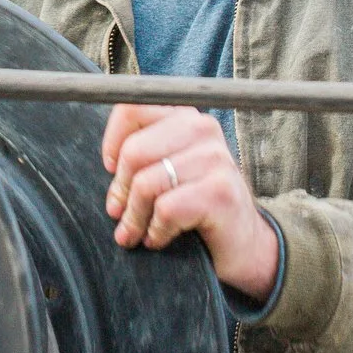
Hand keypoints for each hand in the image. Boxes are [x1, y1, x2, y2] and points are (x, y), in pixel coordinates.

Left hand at [101, 103, 280, 301]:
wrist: (243, 244)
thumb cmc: (198, 206)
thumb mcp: (170, 170)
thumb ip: (144, 155)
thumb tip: (108, 163)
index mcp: (186, 117)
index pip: (133, 108)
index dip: (112, 140)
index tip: (111, 169)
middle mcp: (204, 129)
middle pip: (134, 151)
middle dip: (120, 189)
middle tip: (119, 213)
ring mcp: (216, 159)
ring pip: (147, 183)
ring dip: (134, 217)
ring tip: (134, 233)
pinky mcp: (220, 193)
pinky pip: (166, 209)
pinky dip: (155, 231)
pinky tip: (159, 239)